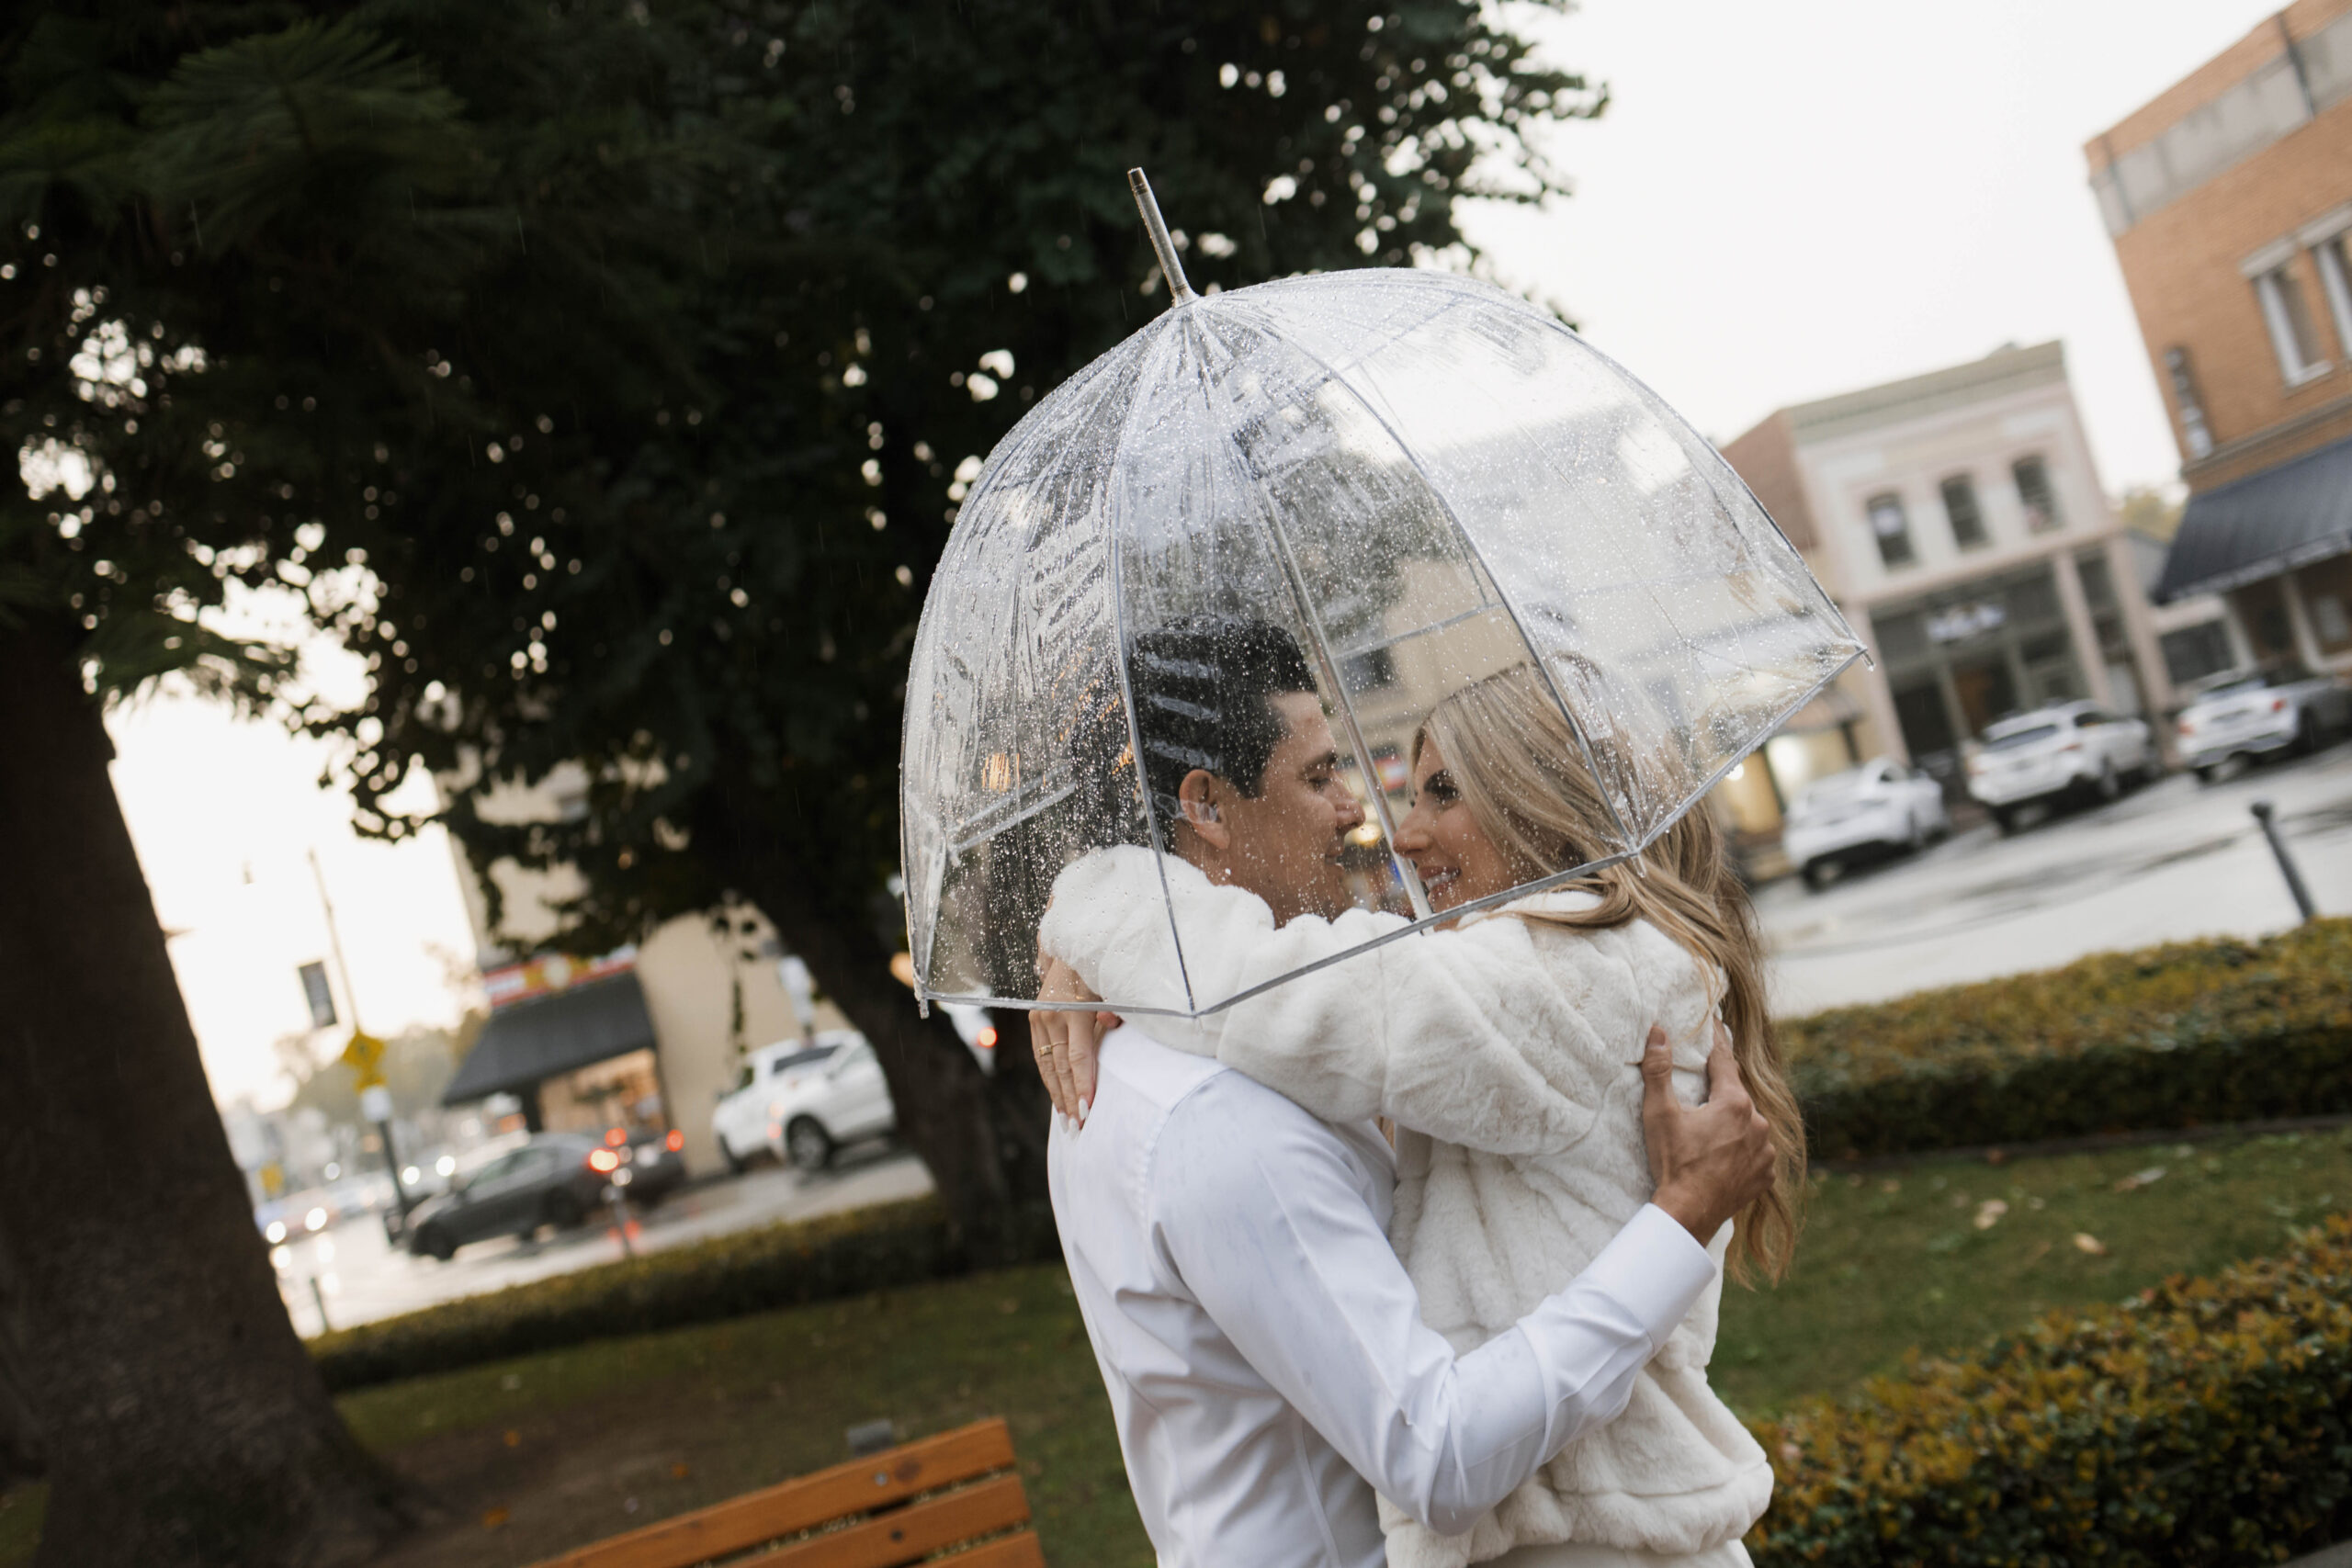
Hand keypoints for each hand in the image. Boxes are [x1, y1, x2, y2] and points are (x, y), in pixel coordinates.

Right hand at [1030, 955, 1117, 1127]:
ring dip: (1058, 1094)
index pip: (1078, 1057)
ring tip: (1067, 1121)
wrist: (1073, 946)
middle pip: (1061, 1067)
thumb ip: (1114, 1011)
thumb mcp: (1113, 987)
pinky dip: (1051, 1079)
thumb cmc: (1102, 969)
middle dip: (1070, 1099)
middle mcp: (1051, 1014)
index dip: (1084, 1085)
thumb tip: (1110, 1027)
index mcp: (1073, 1008)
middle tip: (1078, 1127)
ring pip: (1047, 1065)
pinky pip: (1042, 1056)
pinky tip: (1058, 1097)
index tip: (1088, 1110)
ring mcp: (1039, 1017)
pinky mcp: (1035, 1019)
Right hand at [1640, 1020, 1775, 1245]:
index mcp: (1734, 1103)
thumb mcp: (1660, 1113)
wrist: (1689, 1213)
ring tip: (1709, 1136)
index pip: (1724, 1061)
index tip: (1716, 1021)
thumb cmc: (1673, 1162)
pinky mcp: (1765, 1174)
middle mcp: (1758, 1123)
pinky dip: (1742, 1149)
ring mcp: (1765, 1151)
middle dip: (1720, 1094)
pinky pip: (1756, 1152)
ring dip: (1733, 1124)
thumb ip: (1658, 1070)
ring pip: (1748, 1124)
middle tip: (1700, 1100)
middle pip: (1736, 1096)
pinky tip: (1723, 1156)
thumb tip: (1659, 1032)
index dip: (1717, 1041)